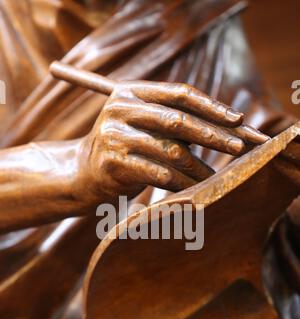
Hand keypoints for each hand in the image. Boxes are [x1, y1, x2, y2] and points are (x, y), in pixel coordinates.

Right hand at [81, 80, 267, 202]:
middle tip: (238, 148)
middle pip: (178, 120)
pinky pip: (159, 174)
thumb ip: (175, 121)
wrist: (82, 173)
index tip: (238, 120)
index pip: (180, 94)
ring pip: (171, 151)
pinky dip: (182, 184)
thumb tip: (227, 127)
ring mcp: (115, 136)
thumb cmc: (125, 149)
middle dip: (213, 135)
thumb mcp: (145, 125)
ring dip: (199, 167)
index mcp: (132, 91)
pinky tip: (195, 190)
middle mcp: (121, 109)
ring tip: (216, 178)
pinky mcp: (114, 163)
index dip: (212, 106)